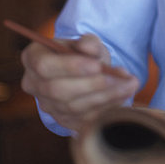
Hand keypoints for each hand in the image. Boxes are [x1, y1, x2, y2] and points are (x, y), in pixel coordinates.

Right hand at [21, 34, 138, 131]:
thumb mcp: (87, 42)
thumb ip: (88, 42)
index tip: (97, 65)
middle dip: (93, 85)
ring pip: (74, 107)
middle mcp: (34, 84)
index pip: (45, 66)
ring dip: (106, 97)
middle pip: (59, 90)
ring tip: (131, 84)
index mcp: (34, 58)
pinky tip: (124, 97)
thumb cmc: (84, 53)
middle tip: (121, 77)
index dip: (70, 67)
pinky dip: (107, 109)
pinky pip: (84, 120)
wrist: (85, 70)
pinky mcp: (63, 121)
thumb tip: (90, 49)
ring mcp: (48, 106)